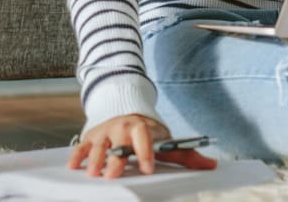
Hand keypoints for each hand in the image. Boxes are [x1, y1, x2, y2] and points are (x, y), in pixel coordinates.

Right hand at [67, 114, 217, 178]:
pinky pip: (82, 146)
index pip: (144, 137)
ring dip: (95, 159)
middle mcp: (122, 127)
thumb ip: (187, 155)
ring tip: (93, 173)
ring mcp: (105, 132)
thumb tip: (212, 165)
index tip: (147, 168)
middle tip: (113, 174)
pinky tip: (75, 167)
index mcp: (142, 128)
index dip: (145, 152)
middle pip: (118, 143)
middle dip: (115, 159)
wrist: (127, 112)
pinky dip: (77, 156)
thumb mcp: (166, 142)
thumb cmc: (149, 134)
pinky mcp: (91, 136)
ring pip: (99, 145)